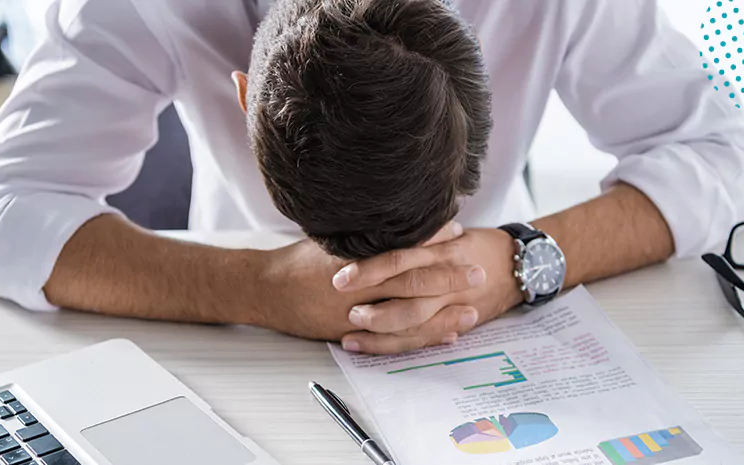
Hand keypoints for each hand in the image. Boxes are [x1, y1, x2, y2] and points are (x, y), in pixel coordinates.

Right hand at [251, 222, 485, 340]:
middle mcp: (357, 284)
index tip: (457, 231)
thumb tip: (396, 217)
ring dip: (442, 314)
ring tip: (471, 310)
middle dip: (448, 277)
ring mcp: (355, 312)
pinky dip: (422, 338)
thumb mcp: (330, 238)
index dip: (431, 239)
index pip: (400, 245)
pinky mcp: (351, 333)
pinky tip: (445, 335)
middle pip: (410, 281)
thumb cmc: (298, 261)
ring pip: (406, 315)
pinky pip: (393, 340)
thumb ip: (363, 234)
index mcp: (354, 255)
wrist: (264, 289)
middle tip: (479, 271)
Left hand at [334, 228, 523, 353]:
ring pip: (415, 322)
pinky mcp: (458, 320)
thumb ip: (415, 235)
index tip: (339, 278)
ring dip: (381, 334)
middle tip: (346, 313)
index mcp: (440, 248)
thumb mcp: (447, 231)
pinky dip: (403, 344)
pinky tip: (376, 346)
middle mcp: (446, 275)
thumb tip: (366, 229)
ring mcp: (453, 301)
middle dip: (374, 307)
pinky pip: (427, 336)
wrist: (519, 263)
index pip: (400, 258)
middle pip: (407, 293)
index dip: (369, 269)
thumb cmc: (474, 244)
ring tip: (351, 338)